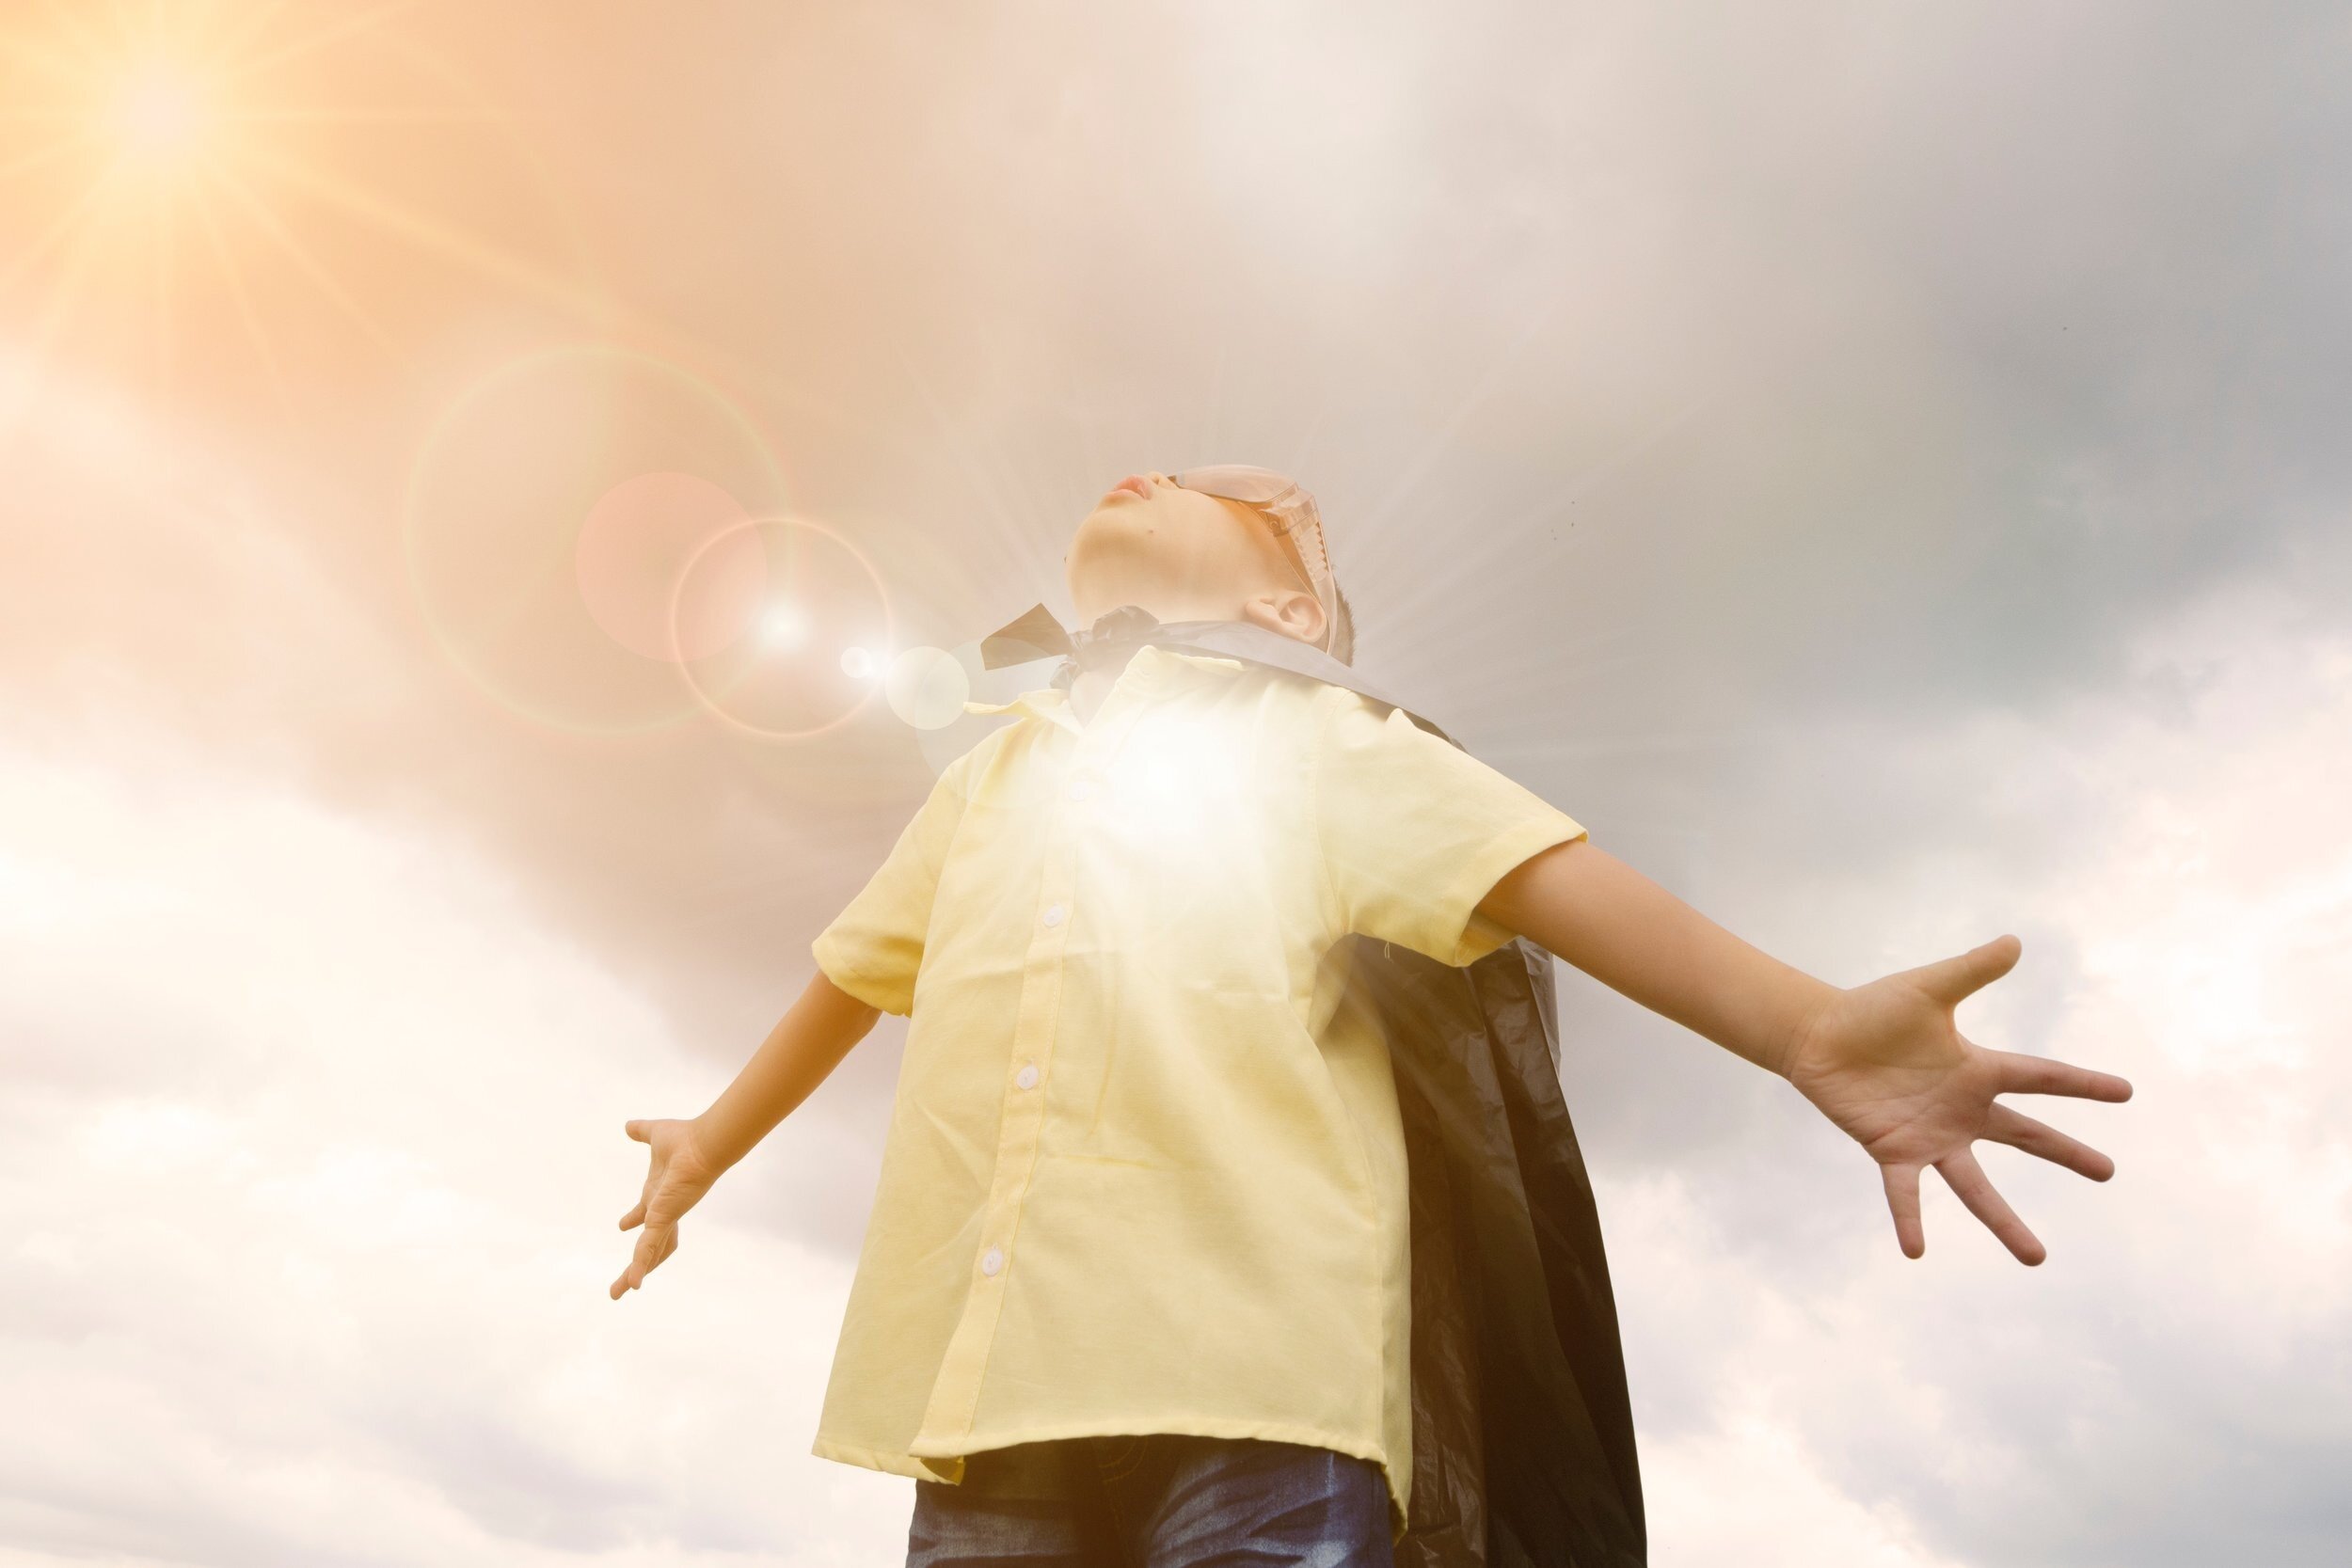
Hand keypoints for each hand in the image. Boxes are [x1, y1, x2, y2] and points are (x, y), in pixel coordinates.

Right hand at [610, 1117, 726, 1298]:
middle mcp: (664, 1210)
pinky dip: (640, 1266)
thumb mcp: (655, 1135)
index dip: (635, 1220)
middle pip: (650, 1244)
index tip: (621, 1225)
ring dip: (634, 1273)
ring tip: (619, 1292)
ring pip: (648, 1253)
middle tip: (624, 1281)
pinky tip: (632, 1284)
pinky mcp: (664, 1220)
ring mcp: (665, 1218)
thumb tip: (628, 1125)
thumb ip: (641, 1132)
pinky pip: (648, 1248)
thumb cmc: (687, 1137)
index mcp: (660, 1194)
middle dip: (636, 1262)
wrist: (705, 1142)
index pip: (646, 1214)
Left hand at [1781, 934, 2132, 1264]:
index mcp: (1977, 1069)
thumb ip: (1971, 970)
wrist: (1818, 1036)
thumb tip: (2015, 941)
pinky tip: (1915, 1252)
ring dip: (2004, 1223)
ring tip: (2037, 1258)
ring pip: (1976, 1186)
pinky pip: (1905, 1193)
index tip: (2125, 1093)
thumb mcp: (1928, 989)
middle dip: (2067, 1155)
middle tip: (2109, 1173)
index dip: (2081, 1084)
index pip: (2040, 1076)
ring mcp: (1931, 1136)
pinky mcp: (1891, 1151)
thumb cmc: (1872, 1012)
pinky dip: (1910, 1220)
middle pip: (2026, 1136)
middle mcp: (1963, 1109)